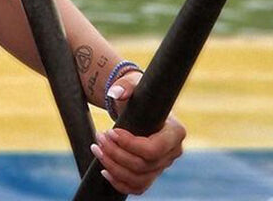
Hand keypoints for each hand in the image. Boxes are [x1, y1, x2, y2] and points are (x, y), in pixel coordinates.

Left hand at [90, 73, 185, 195]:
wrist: (139, 106)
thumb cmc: (138, 94)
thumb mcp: (132, 84)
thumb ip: (125, 85)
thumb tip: (116, 92)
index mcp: (175, 132)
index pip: (154, 149)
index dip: (130, 144)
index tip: (111, 132)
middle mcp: (173, 152)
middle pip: (143, 165)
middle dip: (116, 153)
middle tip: (99, 137)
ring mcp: (162, 166)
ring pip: (139, 179)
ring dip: (113, 167)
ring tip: (97, 149)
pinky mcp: (151, 174)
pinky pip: (137, 187)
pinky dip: (119, 183)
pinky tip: (104, 170)